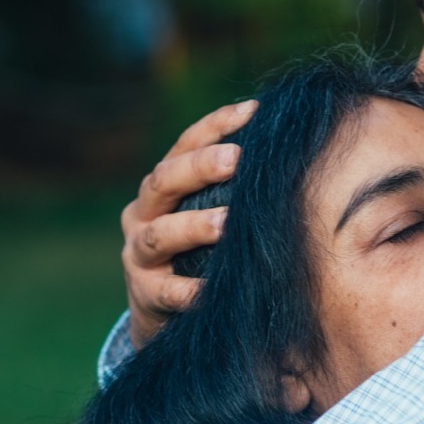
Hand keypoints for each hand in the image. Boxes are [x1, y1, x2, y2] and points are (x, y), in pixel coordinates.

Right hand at [119, 100, 255, 346]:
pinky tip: (212, 289)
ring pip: (161, 234)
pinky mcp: (144, 294)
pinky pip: (166, 291)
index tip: (253, 111)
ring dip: (194, 226)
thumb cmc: (194, 251)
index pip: (184, 146)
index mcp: (160, 187)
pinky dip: (189, 290)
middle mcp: (143, 214)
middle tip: (237, 159)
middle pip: (164, 181)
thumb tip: (285, 145)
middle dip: (200, 168)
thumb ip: (230, 187)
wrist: (158, 311)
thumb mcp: (203, 213)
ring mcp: (139, 254)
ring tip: (227, 222)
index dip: (216, 126)